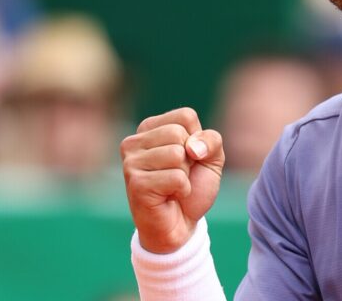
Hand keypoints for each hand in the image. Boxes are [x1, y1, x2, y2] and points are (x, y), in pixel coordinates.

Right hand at [121, 107, 224, 253]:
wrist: (180, 226)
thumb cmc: (192, 187)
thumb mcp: (211, 157)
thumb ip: (211, 140)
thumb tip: (192, 148)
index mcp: (149, 128)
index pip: (185, 116)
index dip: (198, 140)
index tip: (188, 158)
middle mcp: (133, 142)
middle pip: (179, 133)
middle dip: (190, 158)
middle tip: (179, 175)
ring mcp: (130, 163)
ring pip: (177, 154)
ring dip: (185, 175)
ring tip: (172, 186)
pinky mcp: (136, 184)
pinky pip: (176, 177)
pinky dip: (182, 189)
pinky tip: (169, 197)